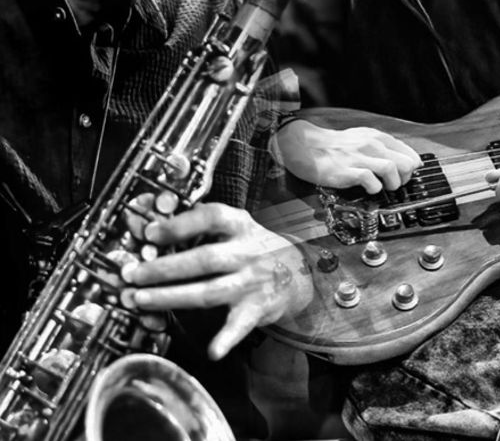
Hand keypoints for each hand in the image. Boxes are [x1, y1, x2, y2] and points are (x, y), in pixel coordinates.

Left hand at [120, 202, 313, 360]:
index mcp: (241, 226)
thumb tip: (153, 225)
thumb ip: (202, 224)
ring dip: (173, 297)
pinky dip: (227, 339)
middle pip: (204, 259)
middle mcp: (248, 253)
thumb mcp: (237, 227)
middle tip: (132, 274)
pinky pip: (240, 325)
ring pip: (209, 291)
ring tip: (141, 300)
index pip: (212, 218)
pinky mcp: (257, 309)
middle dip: (165, 268)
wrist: (296, 273)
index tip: (151, 233)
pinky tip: (212, 351)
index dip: (181, 225)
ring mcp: (253, 282)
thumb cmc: (254, 248)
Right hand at [274, 120, 421, 192]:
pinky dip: (374, 188)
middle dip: (405, 178)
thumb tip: (406, 161)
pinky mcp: (346, 171)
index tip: (406, 175)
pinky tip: (369, 189)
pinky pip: (369, 180)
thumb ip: (384, 147)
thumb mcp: (363, 138)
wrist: (305, 145)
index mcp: (377, 137)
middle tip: (396, 184)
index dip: (411, 168)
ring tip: (385, 187)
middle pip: (405, 162)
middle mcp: (371, 145)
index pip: (409, 153)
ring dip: (393, 183)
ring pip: (391, 169)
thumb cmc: (336, 145)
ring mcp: (358, 158)